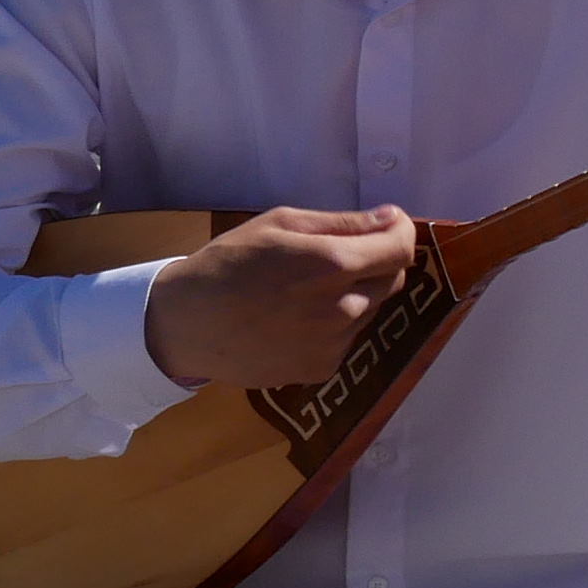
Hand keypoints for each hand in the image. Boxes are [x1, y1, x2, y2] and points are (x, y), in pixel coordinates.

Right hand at [143, 207, 419, 389]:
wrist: (186, 324)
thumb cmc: (228, 263)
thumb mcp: (279, 224)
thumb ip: (342, 223)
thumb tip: (393, 219)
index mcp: (333, 264)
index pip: (401, 247)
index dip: (400, 231)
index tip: (386, 225)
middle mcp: (344, 308)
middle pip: (393, 279)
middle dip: (377, 262)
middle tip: (337, 256)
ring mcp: (335, 344)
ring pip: (371, 310)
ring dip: (355, 294)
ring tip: (307, 290)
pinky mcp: (322, 369)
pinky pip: (348, 339)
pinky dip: (335, 324)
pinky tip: (296, 319)